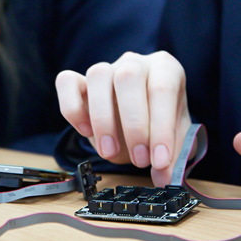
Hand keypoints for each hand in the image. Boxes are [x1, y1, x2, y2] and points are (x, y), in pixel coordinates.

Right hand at [54, 51, 190, 185]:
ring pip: (97, 75)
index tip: (159, 160)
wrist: (141, 121)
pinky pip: (66, 82)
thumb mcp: (174, 140)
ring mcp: (105, 68)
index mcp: (165, 68)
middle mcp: (134, 62)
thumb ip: (172, 157)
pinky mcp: (79, 81)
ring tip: (110, 152)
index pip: (163, 88)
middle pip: (128, 77)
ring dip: (102, 119)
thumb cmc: (158, 124)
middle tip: (139, 159)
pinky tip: (85, 131)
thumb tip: (164, 177)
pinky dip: (72, 107)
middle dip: (133, 124)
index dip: (162, 127)